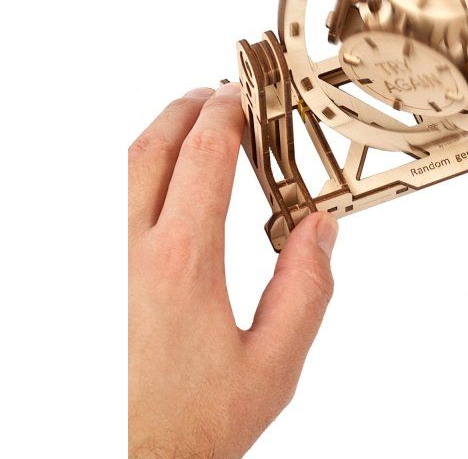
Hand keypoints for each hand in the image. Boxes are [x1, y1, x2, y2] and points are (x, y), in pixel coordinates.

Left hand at [129, 83, 338, 457]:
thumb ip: (305, 290)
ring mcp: (104, 266)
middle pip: (149, 149)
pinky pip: (112, 205)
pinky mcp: (94, 281)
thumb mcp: (274, 364)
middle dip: (185, 109)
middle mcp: (130, 255)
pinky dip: (140, 174)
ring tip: (194, 129)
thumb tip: (320, 230)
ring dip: (158, 137)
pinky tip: (166, 185)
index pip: (204, 158)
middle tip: (217, 96)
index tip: (246, 98)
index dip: (228, 116)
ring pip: (121, 174)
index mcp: (182, 264)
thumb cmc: (196, 425)